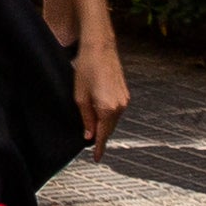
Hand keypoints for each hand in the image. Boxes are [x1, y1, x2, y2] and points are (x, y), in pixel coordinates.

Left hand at [72, 37, 128, 151]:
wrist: (100, 47)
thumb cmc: (86, 69)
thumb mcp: (80, 96)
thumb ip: (85, 118)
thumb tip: (88, 135)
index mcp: (108, 109)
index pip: (103, 134)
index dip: (99, 147)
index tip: (96, 158)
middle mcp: (120, 106)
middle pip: (109, 128)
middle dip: (100, 136)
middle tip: (91, 145)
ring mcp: (124, 99)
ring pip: (113, 120)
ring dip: (103, 125)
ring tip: (92, 128)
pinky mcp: (125, 93)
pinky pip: (116, 111)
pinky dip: (108, 115)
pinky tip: (99, 114)